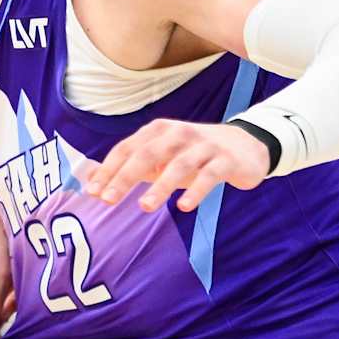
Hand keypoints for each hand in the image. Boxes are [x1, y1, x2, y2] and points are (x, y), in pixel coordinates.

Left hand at [78, 119, 271, 212]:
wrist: (246, 146)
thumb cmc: (194, 155)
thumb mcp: (162, 157)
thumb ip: (133, 167)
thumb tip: (93, 182)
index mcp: (158, 131)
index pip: (127, 148)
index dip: (108, 169)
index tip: (92, 191)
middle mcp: (179, 134)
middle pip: (148, 154)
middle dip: (125, 177)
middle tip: (108, 199)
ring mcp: (204, 146)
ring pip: (178, 165)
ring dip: (160, 186)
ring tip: (144, 207)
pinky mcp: (225, 161)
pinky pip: (209, 176)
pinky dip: (196, 190)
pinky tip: (184, 206)